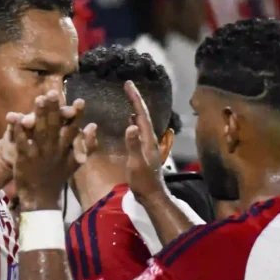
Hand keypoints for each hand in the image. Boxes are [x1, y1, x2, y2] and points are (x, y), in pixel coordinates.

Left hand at [10, 92, 96, 209]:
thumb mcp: (75, 162)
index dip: (76, 115)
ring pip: (39, 130)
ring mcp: (38, 152)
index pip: (72, 128)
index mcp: (65, 147)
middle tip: (54, 92)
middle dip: (54, 109)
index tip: (80, 101)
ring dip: (39, 115)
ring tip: (39, 99)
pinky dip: (18, 129)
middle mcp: (53, 148)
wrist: (40, 197)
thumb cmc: (57, 177)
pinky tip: (14, 117)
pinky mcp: (23, 157)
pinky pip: (21, 141)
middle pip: (54, 125)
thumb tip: (93, 125)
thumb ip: (86, 145)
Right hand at [123, 81, 165, 200]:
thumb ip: (133, 145)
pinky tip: (131, 120)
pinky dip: (134, 120)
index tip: (129, 84)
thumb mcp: (136, 163)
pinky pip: (139, 129)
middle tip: (128, 85)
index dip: (135, 98)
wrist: (152, 195)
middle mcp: (150, 139)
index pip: (141, 114)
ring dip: (135, 108)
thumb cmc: (143, 182)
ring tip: (130, 97)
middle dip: (135, 99)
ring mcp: (148, 144)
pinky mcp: (144, 149)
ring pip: (142, 121)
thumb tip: (130, 125)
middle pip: (142, 114)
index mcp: (148, 139)